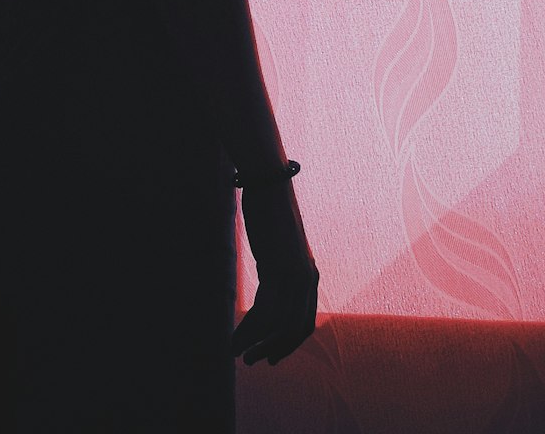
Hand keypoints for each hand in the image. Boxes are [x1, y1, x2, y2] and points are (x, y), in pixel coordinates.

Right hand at [231, 180, 318, 366]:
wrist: (268, 184)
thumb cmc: (270, 210)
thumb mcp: (279, 246)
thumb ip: (279, 267)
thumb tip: (269, 281)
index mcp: (310, 274)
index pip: (304, 321)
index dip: (289, 343)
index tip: (272, 357)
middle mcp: (307, 278)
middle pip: (295, 329)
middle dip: (273, 348)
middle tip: (253, 361)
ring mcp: (295, 275)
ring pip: (279, 326)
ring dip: (257, 343)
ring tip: (237, 354)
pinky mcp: (279, 270)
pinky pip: (265, 313)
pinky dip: (248, 331)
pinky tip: (234, 338)